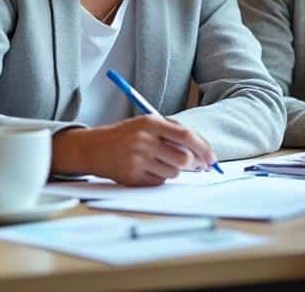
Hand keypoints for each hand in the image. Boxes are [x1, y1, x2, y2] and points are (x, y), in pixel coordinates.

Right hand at [52, 115, 216, 185]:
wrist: (92, 148)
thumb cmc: (125, 136)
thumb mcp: (146, 124)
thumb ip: (172, 132)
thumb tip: (202, 150)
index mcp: (150, 122)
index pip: (186, 136)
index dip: (203, 148)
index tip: (212, 158)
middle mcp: (143, 140)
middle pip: (184, 158)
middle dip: (194, 164)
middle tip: (197, 166)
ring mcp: (137, 159)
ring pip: (174, 172)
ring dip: (174, 170)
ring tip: (160, 162)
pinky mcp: (132, 176)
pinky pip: (159, 182)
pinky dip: (160, 178)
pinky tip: (148, 169)